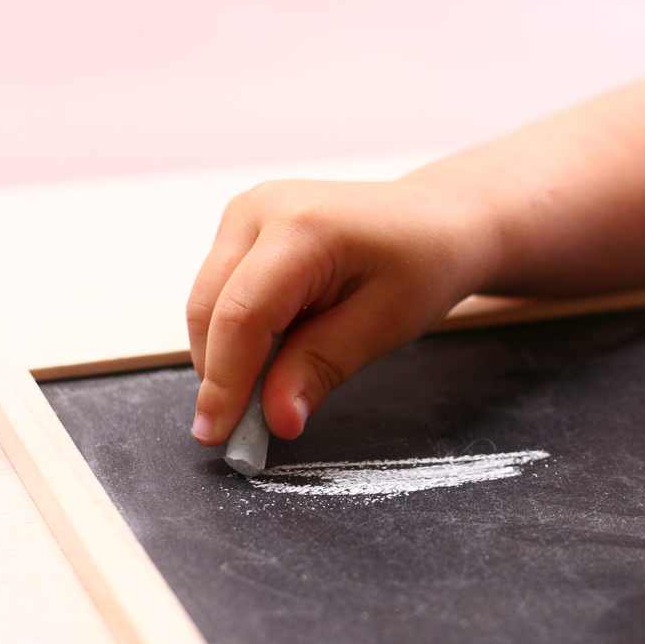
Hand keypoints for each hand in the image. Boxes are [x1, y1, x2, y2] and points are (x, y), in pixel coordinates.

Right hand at [186, 178, 490, 444]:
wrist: (437, 220)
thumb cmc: (424, 263)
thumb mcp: (385, 323)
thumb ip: (322, 367)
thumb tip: (276, 418)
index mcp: (302, 226)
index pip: (242, 316)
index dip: (226, 382)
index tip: (220, 435)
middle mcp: (261, 208)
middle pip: (211, 308)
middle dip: (218, 376)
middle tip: (237, 433)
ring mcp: (248, 211)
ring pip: (207, 302)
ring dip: (224, 355)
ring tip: (264, 394)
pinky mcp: (244, 226)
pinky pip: (221, 290)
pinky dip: (235, 333)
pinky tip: (272, 355)